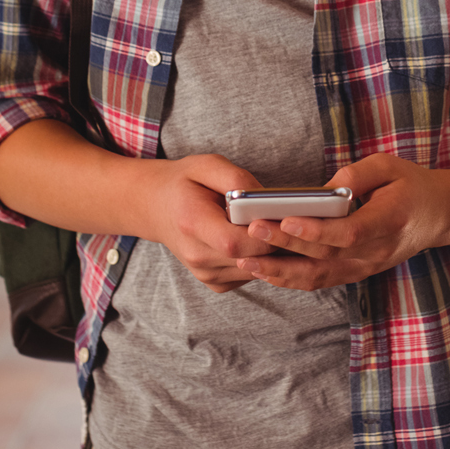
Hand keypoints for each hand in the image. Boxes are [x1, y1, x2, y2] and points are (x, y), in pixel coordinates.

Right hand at [146, 154, 276, 292]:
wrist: (157, 207)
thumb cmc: (185, 183)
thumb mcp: (207, 165)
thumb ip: (237, 180)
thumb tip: (267, 198)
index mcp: (192, 224)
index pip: (235, 242)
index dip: (263, 233)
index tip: (281, 216)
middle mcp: (197, 256)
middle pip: (251, 258)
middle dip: (276, 241)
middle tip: (291, 220)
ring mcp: (206, 274)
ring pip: (256, 270)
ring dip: (273, 252)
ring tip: (277, 226)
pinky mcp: (216, 283)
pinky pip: (250, 274)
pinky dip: (261, 259)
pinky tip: (259, 238)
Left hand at [234, 154, 449, 291]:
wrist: (439, 215)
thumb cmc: (413, 185)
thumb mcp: (391, 165)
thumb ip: (357, 175)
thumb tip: (323, 191)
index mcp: (390, 220)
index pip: (350, 232)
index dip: (317, 230)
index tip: (287, 219)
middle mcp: (377, 251)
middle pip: (326, 255)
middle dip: (286, 245)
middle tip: (253, 230)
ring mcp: (367, 267)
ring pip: (320, 276)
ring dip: (282, 272)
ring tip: (248, 261)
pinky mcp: (358, 272)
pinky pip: (322, 281)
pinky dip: (292, 279)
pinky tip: (267, 271)